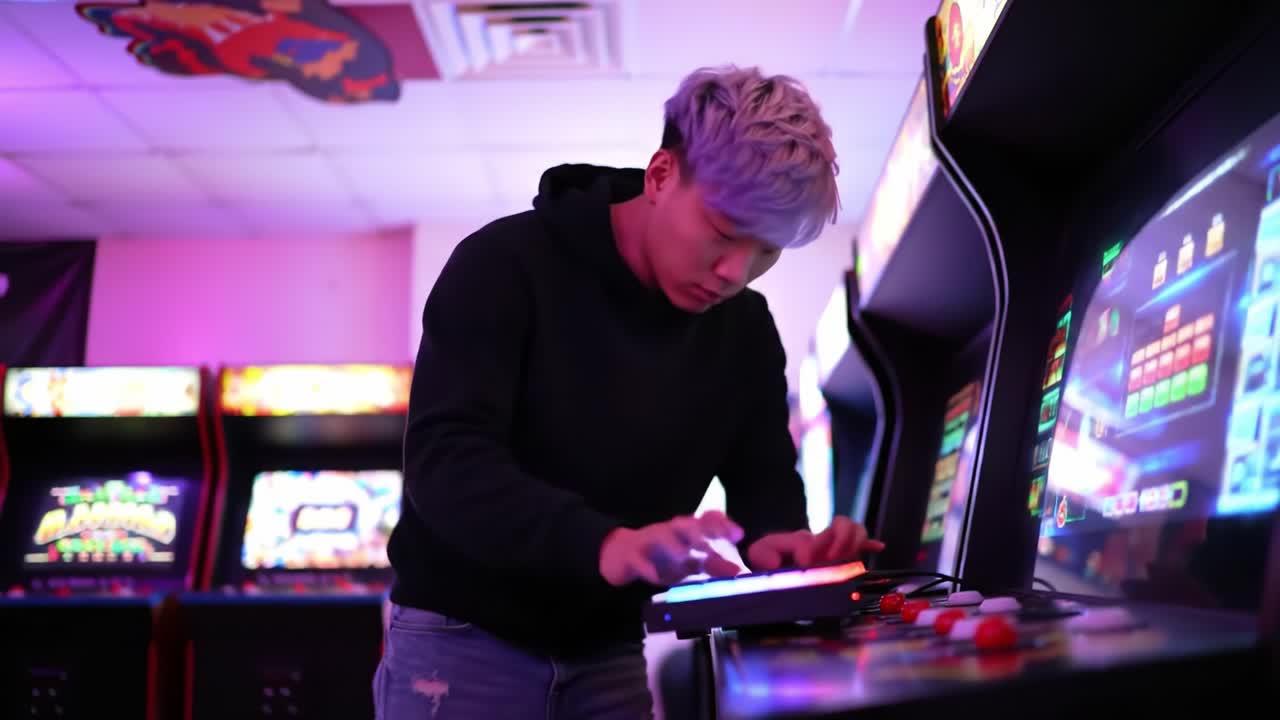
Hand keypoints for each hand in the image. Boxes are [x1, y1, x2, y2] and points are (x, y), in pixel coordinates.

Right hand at [599, 511, 744, 586]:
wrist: (621, 556)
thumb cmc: (662, 558)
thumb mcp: (690, 563)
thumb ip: (715, 567)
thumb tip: (741, 573)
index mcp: (685, 531)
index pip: (706, 522)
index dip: (722, 525)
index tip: (739, 534)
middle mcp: (669, 531)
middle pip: (685, 525)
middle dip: (699, 532)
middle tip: (712, 545)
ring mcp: (648, 540)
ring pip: (660, 536)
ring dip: (672, 545)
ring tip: (684, 555)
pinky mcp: (630, 555)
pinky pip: (637, 559)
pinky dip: (645, 567)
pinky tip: (654, 576)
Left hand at [746, 516, 883, 571]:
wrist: (774, 561)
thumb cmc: (769, 555)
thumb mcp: (760, 553)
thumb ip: (765, 554)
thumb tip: (779, 562)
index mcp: (803, 539)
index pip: (815, 537)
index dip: (810, 549)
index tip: (803, 563)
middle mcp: (823, 540)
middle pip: (843, 524)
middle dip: (842, 540)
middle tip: (831, 558)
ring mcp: (835, 547)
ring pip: (855, 531)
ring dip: (855, 542)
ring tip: (846, 558)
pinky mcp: (843, 557)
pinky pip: (861, 545)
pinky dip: (870, 544)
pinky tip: (878, 546)